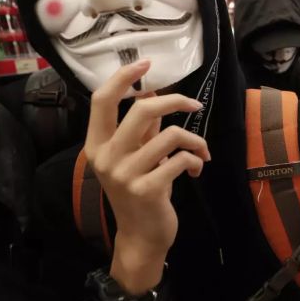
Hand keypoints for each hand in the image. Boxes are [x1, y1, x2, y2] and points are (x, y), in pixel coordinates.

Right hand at [85, 60, 210, 294]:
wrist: (141, 238)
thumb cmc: (140, 192)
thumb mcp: (136, 157)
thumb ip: (143, 128)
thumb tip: (152, 92)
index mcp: (97, 145)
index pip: (102, 100)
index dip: (124, 77)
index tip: (147, 62)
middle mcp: (106, 157)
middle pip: (142, 109)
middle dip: (176, 101)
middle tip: (195, 106)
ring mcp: (125, 174)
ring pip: (171, 135)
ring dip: (196, 140)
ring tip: (201, 152)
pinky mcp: (147, 190)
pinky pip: (182, 160)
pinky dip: (196, 161)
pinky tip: (195, 171)